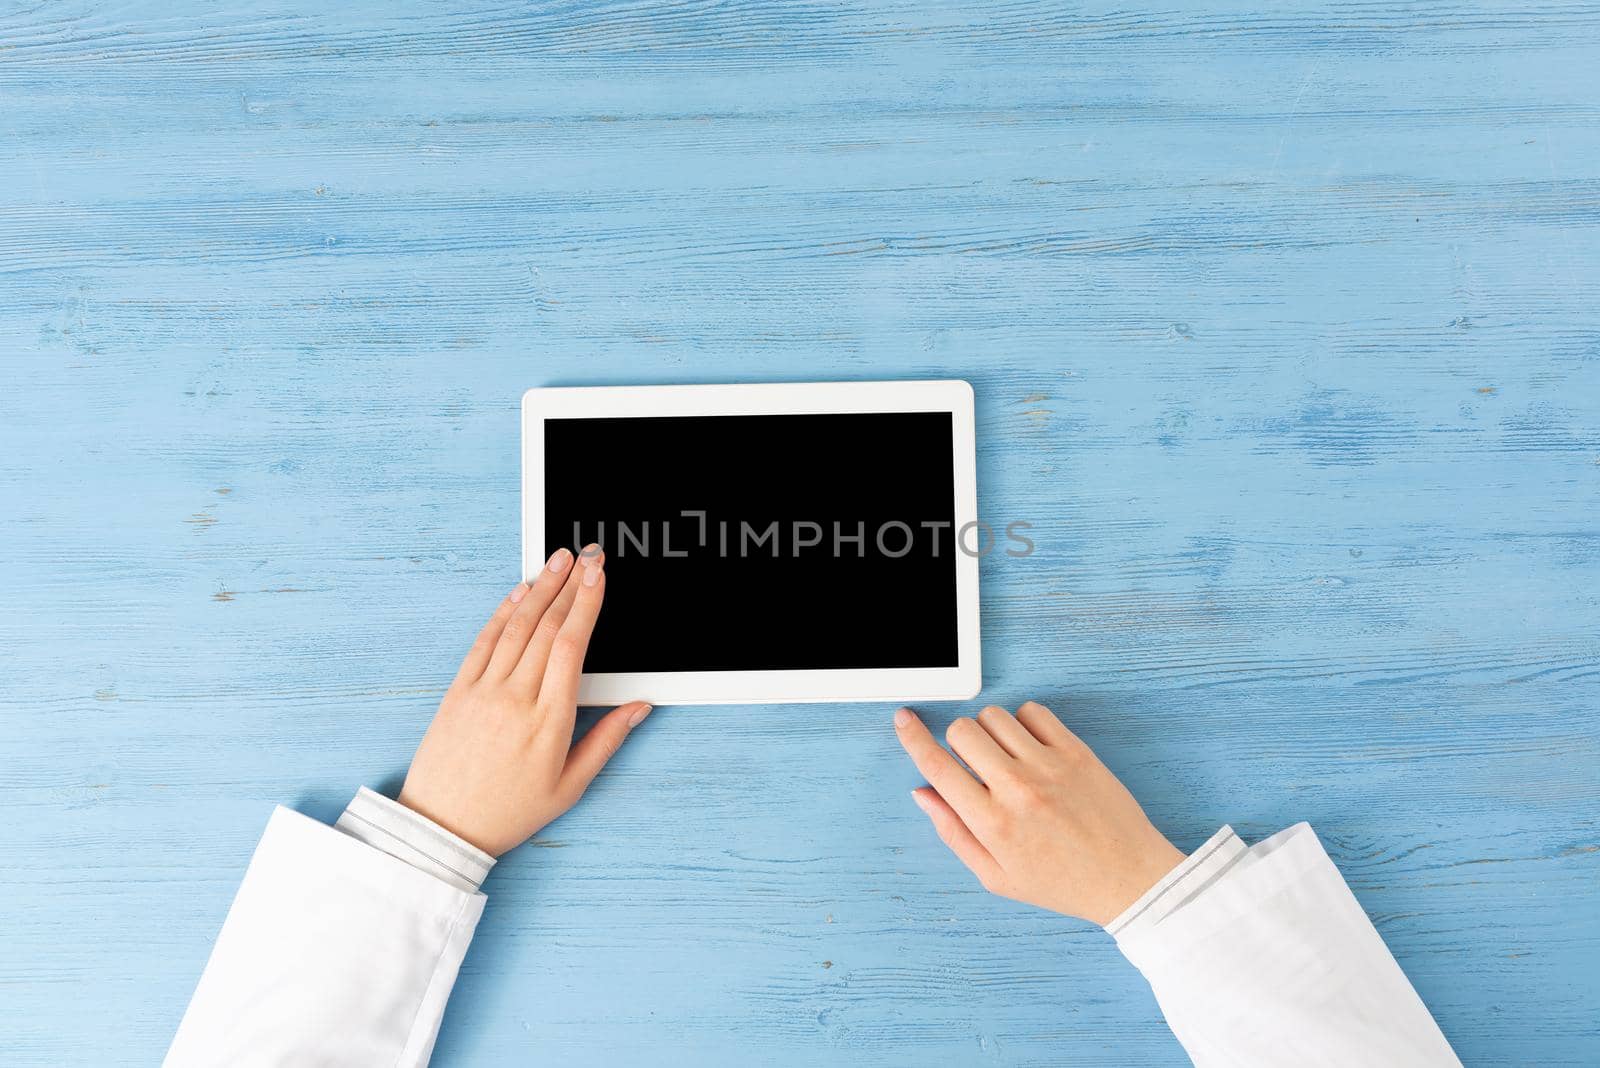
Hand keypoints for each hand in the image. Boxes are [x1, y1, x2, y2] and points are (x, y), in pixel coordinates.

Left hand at [398, 546, 651, 855]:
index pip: (571, 646)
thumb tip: (638, 706)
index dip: (587, 604)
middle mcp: (516, 699)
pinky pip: (484, 642)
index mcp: (550, 722)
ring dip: (539, 588)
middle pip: (547, 627)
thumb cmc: (509, 811)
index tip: (600, 576)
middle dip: (570, 585)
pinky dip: (503, 612)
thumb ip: (607, 740)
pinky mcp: (459, 692)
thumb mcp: (570, 786)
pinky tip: (519, 592)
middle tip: (588, 555)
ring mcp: (484, 692)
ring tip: (558, 560)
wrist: (443, 827)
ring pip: (516, 626)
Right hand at [894, 702, 1183, 925]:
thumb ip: (953, 832)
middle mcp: (1017, 790)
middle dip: (958, 740)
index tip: (904, 720)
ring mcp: (1049, 767)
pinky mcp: (1076, 752)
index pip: (937, 766)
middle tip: (975, 762)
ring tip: (1007, 758)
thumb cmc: (1061, 882)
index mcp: (992, 823)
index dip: (913, 738)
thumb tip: (924, 792)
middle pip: (963, 730)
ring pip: (995, 716)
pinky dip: (1025, 723)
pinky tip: (1033, 749)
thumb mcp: (996, 876)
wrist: (1127, 878)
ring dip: (991, 731)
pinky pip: (1033, 712)